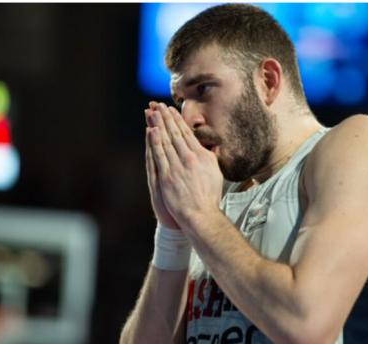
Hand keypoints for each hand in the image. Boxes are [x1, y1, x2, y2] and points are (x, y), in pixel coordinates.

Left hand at [146, 102, 222, 229]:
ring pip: (167, 141)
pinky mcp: (167, 177)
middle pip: (175, 134)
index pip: (187, 134)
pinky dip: (155, 142)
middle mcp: (190, 158)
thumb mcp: (215, 172)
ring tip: (153, 113)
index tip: (171, 110)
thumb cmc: (209, 196)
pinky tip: (151, 131)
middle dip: (166, 118)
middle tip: (159, 105)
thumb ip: (210, 158)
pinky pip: (159, 156)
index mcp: (202, 156)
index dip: (177, 121)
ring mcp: (178, 167)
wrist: (201, 214)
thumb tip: (208, 148)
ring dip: (159, 125)